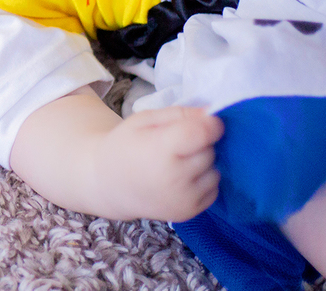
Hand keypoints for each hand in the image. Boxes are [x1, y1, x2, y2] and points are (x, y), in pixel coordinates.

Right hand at [92, 107, 223, 221]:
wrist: (110, 185)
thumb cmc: (126, 146)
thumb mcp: (143, 120)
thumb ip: (178, 114)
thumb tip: (211, 113)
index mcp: (160, 150)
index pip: (202, 133)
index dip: (210, 124)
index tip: (205, 122)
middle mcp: (174, 179)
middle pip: (209, 151)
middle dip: (200, 144)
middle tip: (179, 144)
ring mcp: (183, 199)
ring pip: (214, 171)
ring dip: (203, 163)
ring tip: (179, 162)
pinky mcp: (189, 213)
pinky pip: (213, 189)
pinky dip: (203, 181)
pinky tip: (182, 178)